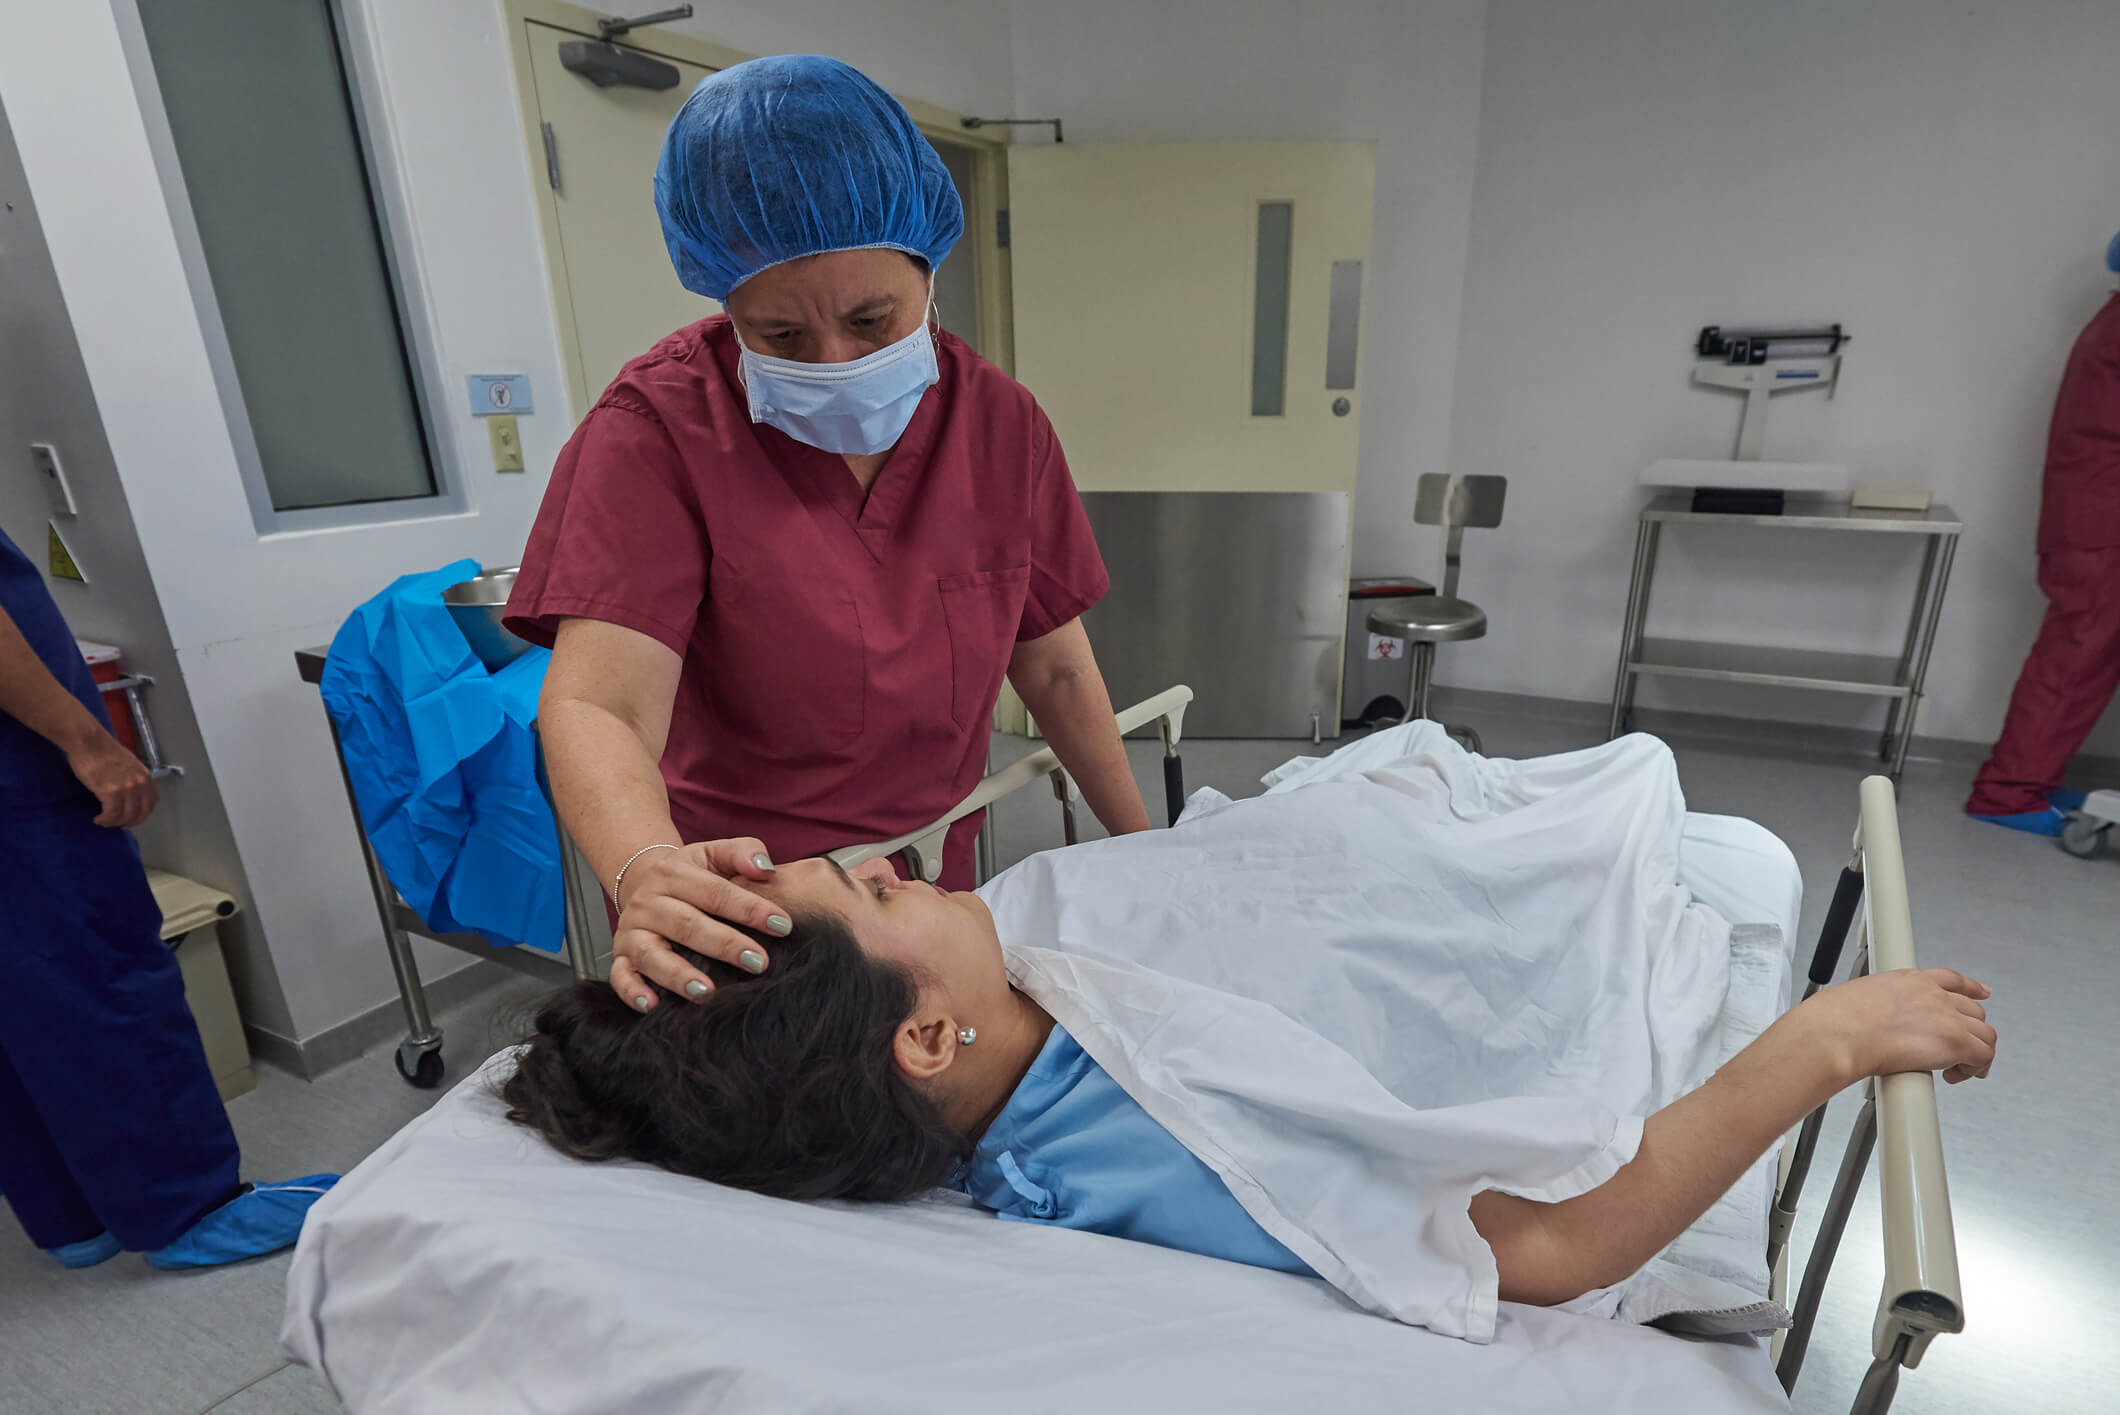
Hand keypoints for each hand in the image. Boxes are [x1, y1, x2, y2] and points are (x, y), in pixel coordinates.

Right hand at [66, 730, 155, 827]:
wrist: (89, 742)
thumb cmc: (103, 750)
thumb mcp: (127, 763)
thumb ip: (132, 777)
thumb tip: (128, 790)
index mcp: (145, 775)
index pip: (151, 801)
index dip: (143, 813)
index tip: (133, 818)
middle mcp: (140, 783)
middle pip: (141, 812)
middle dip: (131, 822)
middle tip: (119, 825)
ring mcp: (126, 788)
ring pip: (126, 815)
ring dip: (115, 822)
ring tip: (105, 821)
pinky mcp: (111, 792)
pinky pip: (112, 814)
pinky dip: (106, 820)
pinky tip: (99, 819)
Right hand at [609, 837, 790, 1011]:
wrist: (641, 880)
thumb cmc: (690, 874)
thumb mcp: (714, 853)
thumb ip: (743, 851)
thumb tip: (765, 868)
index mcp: (673, 873)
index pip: (715, 892)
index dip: (750, 909)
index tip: (783, 926)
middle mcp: (648, 902)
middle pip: (687, 925)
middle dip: (724, 945)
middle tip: (758, 962)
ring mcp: (632, 931)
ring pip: (652, 954)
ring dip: (678, 975)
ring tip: (707, 991)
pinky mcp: (620, 955)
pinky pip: (620, 975)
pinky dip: (632, 991)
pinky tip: (652, 1005)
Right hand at [1798, 968, 1996, 1086]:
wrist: (1839, 1034)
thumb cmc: (1836, 1020)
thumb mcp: (1859, 998)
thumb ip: (1879, 1008)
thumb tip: (1870, 1023)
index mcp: (1910, 980)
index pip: (1952, 980)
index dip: (1971, 989)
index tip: (1979, 994)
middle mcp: (1934, 995)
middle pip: (1973, 1011)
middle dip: (1970, 1030)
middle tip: (1956, 1051)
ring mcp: (1948, 1017)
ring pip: (1985, 1034)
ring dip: (1976, 1052)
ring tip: (1957, 1068)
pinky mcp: (1956, 1042)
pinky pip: (1983, 1056)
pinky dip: (1975, 1068)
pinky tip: (1956, 1075)